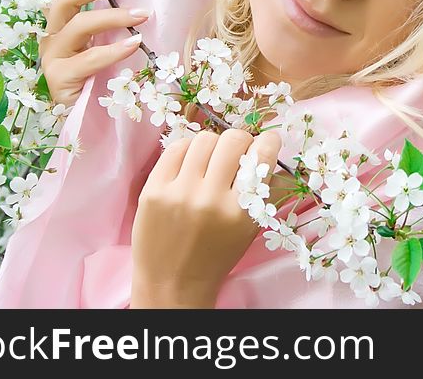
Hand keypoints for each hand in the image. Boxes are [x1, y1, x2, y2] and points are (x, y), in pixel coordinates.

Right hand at [34, 0, 149, 107]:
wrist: (93, 123)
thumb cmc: (107, 78)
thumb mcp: (112, 44)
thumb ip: (118, 23)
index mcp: (63, 23)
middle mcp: (53, 35)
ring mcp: (53, 57)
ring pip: (77, 24)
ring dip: (113, 17)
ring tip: (142, 17)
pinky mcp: (60, 79)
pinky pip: (88, 59)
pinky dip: (114, 50)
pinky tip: (134, 45)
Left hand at [130, 128, 281, 307]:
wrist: (172, 283)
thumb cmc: (217, 254)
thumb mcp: (249, 227)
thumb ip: (262, 190)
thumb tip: (269, 146)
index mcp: (241, 212)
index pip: (262, 156)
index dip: (269, 141)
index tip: (267, 142)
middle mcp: (210, 200)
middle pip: (233, 140)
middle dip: (241, 142)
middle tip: (237, 154)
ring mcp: (179, 193)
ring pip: (205, 139)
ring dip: (214, 146)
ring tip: (210, 162)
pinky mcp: (153, 190)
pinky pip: (176, 148)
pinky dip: (188, 150)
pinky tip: (190, 164)